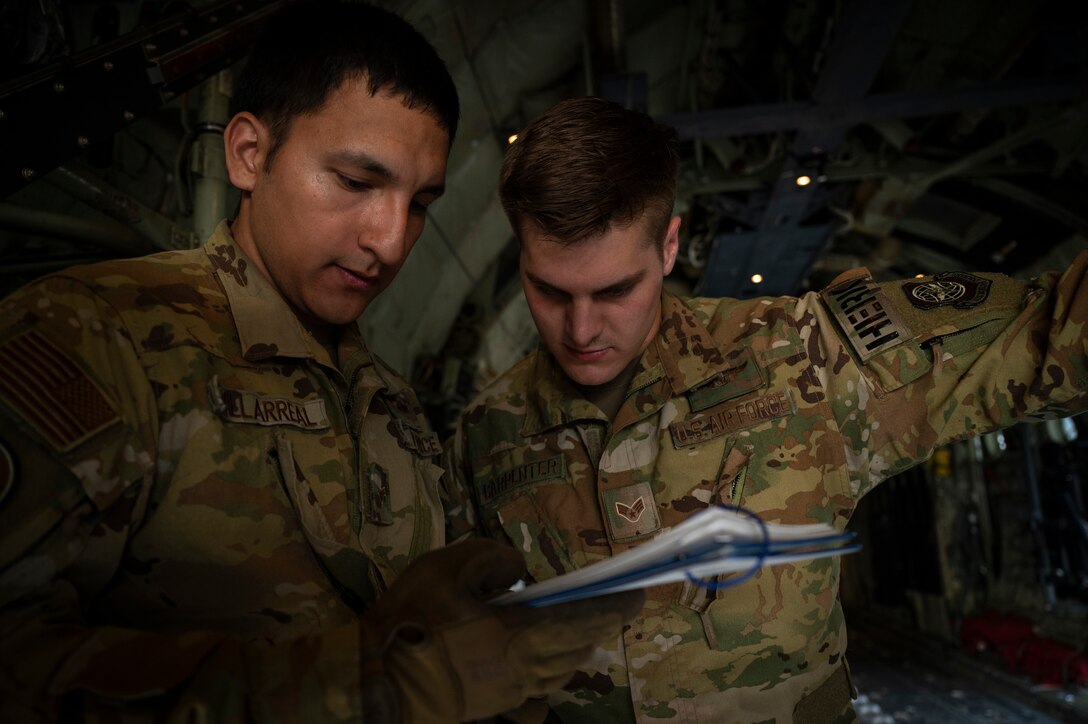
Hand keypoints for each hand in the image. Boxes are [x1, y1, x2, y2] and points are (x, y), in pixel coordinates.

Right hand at [361, 539, 642, 722]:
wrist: (378, 684)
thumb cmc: (414, 622)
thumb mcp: (450, 568)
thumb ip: (494, 559)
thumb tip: (519, 573)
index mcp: (522, 636)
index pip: (583, 619)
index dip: (613, 606)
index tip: (637, 594)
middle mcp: (527, 669)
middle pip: (579, 647)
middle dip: (601, 625)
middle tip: (615, 605)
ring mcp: (512, 692)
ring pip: (562, 669)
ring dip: (579, 646)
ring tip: (583, 624)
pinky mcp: (495, 704)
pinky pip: (540, 684)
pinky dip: (554, 665)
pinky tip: (544, 653)